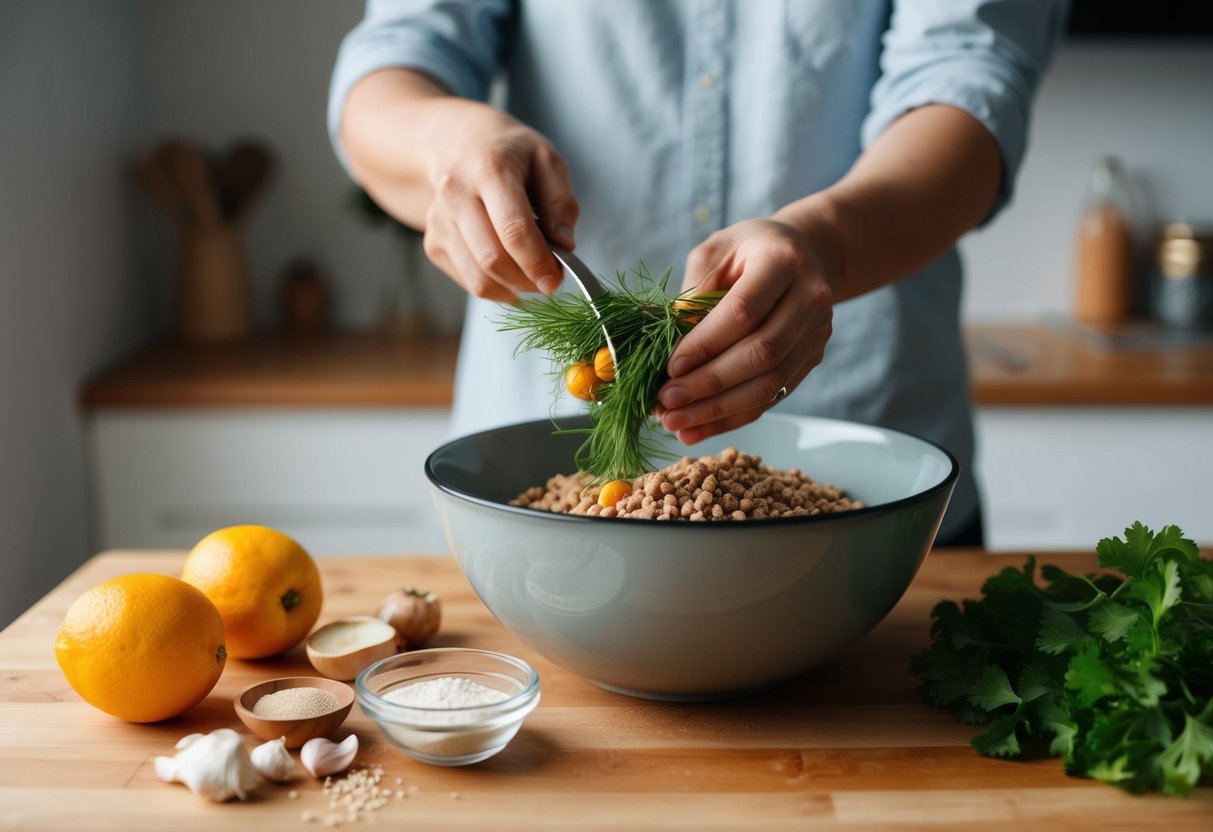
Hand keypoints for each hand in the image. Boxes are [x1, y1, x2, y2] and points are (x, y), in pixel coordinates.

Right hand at [418, 102, 578, 302]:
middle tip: (548, 280)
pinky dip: (494, 286)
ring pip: (478, 278)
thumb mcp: (547, 161)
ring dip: (512, 289)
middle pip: (493, 259)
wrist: (457, 142)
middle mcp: (458, 194)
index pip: (514, 229)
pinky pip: (467, 281)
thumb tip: (565, 246)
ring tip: (530, 276)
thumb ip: (561, 203)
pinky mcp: (433, 241)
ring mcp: (440, 220)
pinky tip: (508, 268)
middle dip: (527, 280)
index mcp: (490, 169)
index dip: (538, 262)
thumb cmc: (510, 153)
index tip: (556, 279)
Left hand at [656, 219, 835, 443]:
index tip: (669, 366)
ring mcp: (816, 334)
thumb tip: (668, 348)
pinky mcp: (811, 360)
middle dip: (708, 384)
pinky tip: (697, 429)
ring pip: (769, 385)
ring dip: (717, 410)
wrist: (803, 253)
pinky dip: (731, 418)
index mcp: (783, 262)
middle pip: (760, 354)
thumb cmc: (748, 251)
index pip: (743, 312)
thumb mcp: (715, 253)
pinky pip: (771, 397)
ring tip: (675, 422)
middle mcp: (810, 299)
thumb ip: (693, 294)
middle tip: (666, 401)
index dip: (705, 344)